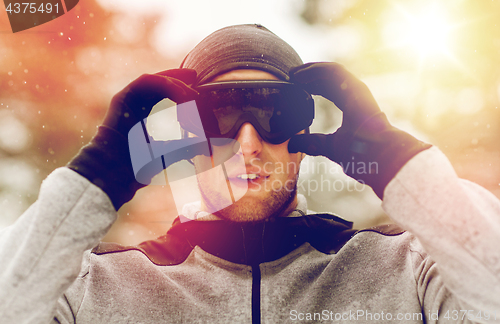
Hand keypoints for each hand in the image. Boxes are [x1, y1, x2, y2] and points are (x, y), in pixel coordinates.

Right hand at [68, 69, 204, 209]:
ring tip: (190, 91)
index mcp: (142, 114)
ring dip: (174, 83)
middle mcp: (133, 105)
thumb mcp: (171, 152)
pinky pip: (143, 82)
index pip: (162, 94)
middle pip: (158, 83)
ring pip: (153, 81)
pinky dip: (163, 83)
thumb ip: (187, 147)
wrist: (118, 172)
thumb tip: (208, 147)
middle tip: (196, 77)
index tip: (197, 88)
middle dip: (178, 79)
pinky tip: (178, 92)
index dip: (179, 88)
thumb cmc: (140, 165)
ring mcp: (126, 101)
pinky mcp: (121, 98)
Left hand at [288, 62, 430, 198]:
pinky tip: (302, 75)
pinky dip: (317, 71)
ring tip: (293, 73)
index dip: (312, 86)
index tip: (295, 87)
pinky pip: (334, 72)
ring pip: (331, 71)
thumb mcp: (328, 146)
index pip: (329, 89)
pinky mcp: (356, 88)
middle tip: (290, 76)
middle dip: (309, 75)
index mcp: (351, 105)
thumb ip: (311, 143)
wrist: (378, 155)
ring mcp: (357, 90)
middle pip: (328, 78)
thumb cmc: (360, 154)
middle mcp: (355, 95)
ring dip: (310, 70)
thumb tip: (293, 144)